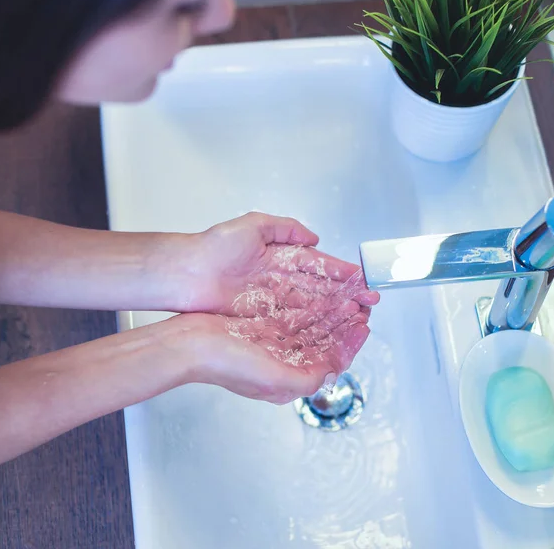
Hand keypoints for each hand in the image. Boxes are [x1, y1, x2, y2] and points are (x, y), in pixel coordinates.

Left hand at [163, 212, 379, 314]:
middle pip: (319, 287)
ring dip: (334, 311)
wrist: (185, 274)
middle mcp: (279, 278)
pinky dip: (312, 324)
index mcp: (280, 255)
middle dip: (345, 294)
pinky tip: (330, 328)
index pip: (318, 264)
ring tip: (357, 316)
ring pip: (311, 305)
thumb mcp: (252, 225)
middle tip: (369, 302)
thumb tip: (314, 236)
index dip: (340, 271)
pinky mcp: (261, 317)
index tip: (361, 278)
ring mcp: (272, 299)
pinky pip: (292, 321)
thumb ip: (284, 228)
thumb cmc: (214, 246)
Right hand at [176, 302, 370, 403]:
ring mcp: (270, 346)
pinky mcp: (259, 329)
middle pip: (323, 345)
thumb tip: (332, 373)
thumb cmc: (225, 364)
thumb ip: (308, 379)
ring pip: (310, 330)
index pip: (330, 364)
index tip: (363, 327)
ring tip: (345, 301)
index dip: (350, 346)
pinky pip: (292, 318)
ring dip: (329, 316)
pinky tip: (317, 299)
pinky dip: (308, 310)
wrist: (189, 345)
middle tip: (360, 309)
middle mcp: (282, 364)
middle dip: (343, 328)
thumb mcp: (274, 378)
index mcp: (288, 381)